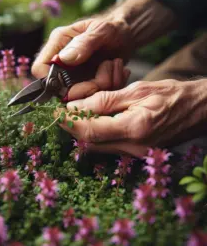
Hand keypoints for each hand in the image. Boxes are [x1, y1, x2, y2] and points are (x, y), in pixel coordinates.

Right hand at [32, 13, 132, 100]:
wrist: (125, 36)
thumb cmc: (112, 28)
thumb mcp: (101, 30)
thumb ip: (83, 43)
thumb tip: (64, 59)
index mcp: (57, 44)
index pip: (40, 69)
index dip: (52, 81)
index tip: (76, 82)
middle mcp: (61, 62)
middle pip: (59, 89)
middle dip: (85, 87)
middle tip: (105, 71)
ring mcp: (73, 75)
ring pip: (78, 96)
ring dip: (100, 86)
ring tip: (113, 67)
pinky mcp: (85, 84)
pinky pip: (91, 96)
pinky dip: (106, 87)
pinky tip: (115, 72)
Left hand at [58, 79, 206, 156]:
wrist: (197, 110)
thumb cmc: (170, 95)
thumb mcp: (136, 90)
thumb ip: (104, 100)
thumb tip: (76, 106)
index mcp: (134, 129)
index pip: (90, 130)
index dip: (68, 122)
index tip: (53, 113)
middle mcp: (134, 148)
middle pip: (90, 142)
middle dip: (72, 128)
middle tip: (62, 113)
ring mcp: (136, 155)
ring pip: (97, 146)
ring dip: (83, 132)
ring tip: (75, 115)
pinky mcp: (137, 154)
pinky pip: (109, 147)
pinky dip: (96, 135)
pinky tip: (94, 122)